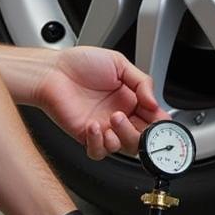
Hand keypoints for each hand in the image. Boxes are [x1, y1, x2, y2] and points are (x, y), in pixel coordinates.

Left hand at [35, 46, 168, 158]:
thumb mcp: (119, 63)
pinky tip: (94, 125)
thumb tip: (155, 103)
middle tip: (136, 117)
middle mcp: (119, 116)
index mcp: (131, 99)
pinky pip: (99, 152)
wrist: (53, 71)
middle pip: (142, 138)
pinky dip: (99, 143)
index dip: (160, 124)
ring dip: (123, 135)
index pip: (153, 119)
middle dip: (144, 133)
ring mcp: (104, 128)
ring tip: (114, 116)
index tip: (162, 122)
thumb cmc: (80, 63)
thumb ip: (142, 82)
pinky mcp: (86, 136)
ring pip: (123, 148)